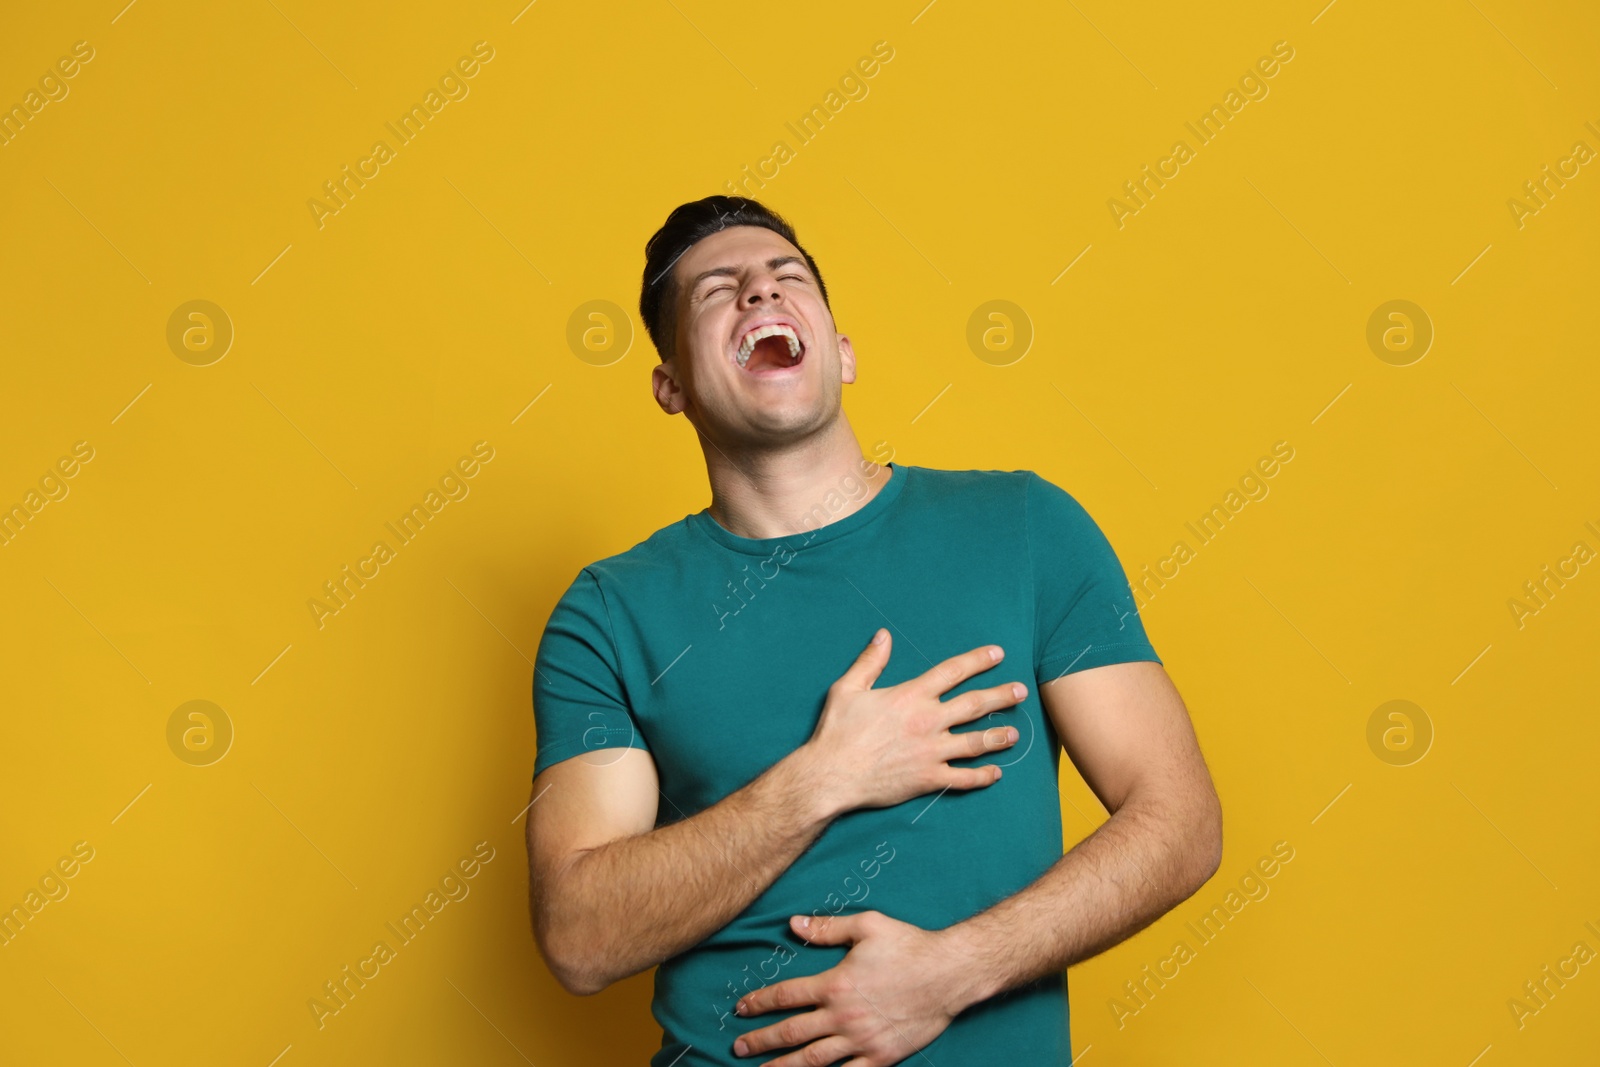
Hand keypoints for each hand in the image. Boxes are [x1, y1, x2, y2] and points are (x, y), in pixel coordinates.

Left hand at [730, 910, 976, 1065]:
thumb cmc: (909, 946)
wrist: (949, 974)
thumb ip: (827, 928)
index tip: (741, 1009)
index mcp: (836, 984)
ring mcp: (861, 1040)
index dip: (760, 1003)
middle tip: (738, 1048)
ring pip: (813, 1060)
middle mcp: (843, 1016)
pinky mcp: (880, 1057)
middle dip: (761, 1041)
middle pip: (791, 1032)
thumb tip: (793, 924)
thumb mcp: (867, 926)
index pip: (786, 995)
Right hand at [799, 629, 1026, 814]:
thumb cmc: (837, 732)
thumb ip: (870, 661)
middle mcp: (927, 721)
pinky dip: (982, 776)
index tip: (998, 653)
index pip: (952, 672)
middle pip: (974, 705)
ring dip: (998, 736)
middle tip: (1021, 691)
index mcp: (911, 696)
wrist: (831, 775)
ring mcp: (931, 752)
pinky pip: (963, 778)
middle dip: (1000, 695)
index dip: (977, 660)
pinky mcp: (928, 779)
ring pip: (975, 742)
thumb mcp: (847, 688)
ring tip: (1015, 732)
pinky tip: (996, 773)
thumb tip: (884, 635)